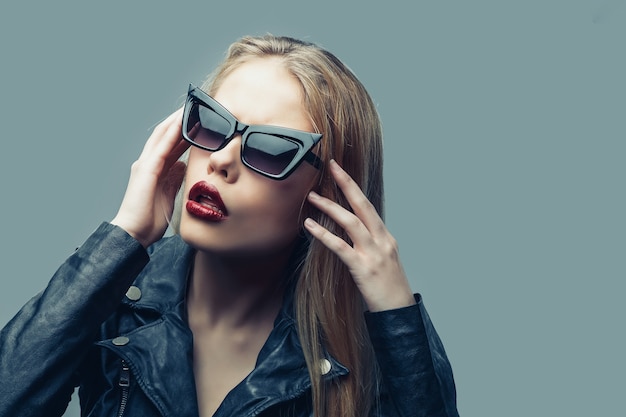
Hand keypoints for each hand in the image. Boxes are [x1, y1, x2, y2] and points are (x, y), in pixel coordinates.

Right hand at [111, 108, 189, 247]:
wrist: (134, 233)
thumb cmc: (149, 218)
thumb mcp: (169, 195)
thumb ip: (175, 179)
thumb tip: (184, 166)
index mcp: (155, 169)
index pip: (172, 143)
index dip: (185, 130)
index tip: (201, 120)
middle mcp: (149, 162)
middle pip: (166, 134)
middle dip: (181, 120)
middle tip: (198, 107)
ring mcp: (146, 164)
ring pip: (163, 135)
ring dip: (177, 120)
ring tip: (192, 107)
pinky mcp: (146, 170)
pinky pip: (161, 147)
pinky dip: (171, 134)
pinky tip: (181, 123)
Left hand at [304, 160, 415, 311]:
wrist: (399, 312)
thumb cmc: (389, 289)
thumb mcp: (384, 261)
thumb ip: (370, 245)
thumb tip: (351, 235)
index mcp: (386, 238)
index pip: (368, 207)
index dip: (354, 188)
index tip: (341, 171)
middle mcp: (382, 241)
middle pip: (363, 205)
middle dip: (347, 183)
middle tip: (331, 166)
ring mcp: (373, 254)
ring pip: (351, 222)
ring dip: (330, 207)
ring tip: (312, 196)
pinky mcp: (362, 269)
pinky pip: (340, 247)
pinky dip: (323, 234)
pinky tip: (310, 225)